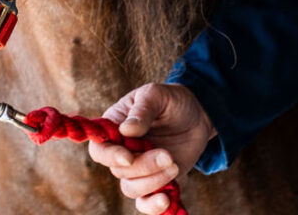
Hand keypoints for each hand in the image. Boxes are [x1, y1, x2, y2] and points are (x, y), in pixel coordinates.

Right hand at [88, 83, 215, 213]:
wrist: (197, 115)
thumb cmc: (170, 101)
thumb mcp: (156, 95)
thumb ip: (142, 110)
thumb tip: (127, 130)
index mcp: (114, 129)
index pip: (100, 149)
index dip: (110, 156)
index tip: (129, 157)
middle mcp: (121, 152)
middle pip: (119, 171)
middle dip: (144, 167)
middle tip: (168, 155)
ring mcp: (139, 169)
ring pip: (132, 189)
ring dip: (153, 182)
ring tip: (174, 165)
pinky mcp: (157, 181)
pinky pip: (146, 203)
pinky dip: (153, 206)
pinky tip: (167, 200)